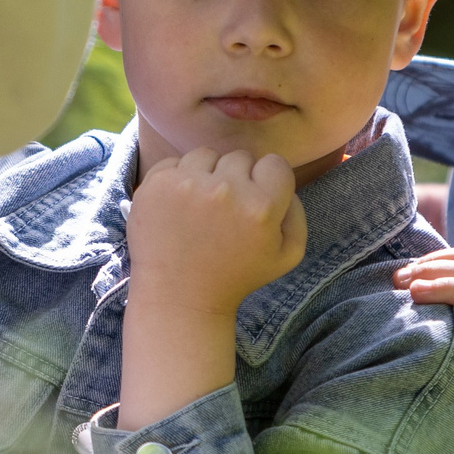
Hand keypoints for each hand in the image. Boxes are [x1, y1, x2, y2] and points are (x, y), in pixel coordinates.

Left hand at [118, 149, 307, 430]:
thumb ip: (298, 213)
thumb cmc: (235, 277)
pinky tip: (179, 207)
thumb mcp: (286, 255)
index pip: (274, 163)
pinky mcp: (156, 185)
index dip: (267, 181)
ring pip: (206, 155)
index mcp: (261, 207)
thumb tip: (284, 181)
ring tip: (200, 207)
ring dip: (206, 175)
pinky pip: (175, 162)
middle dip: (237, 179)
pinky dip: (178, 179)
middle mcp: (224, 190)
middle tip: (225, 211)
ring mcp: (186, 184)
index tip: (254, 201)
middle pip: (240, 157)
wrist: (179, 298)